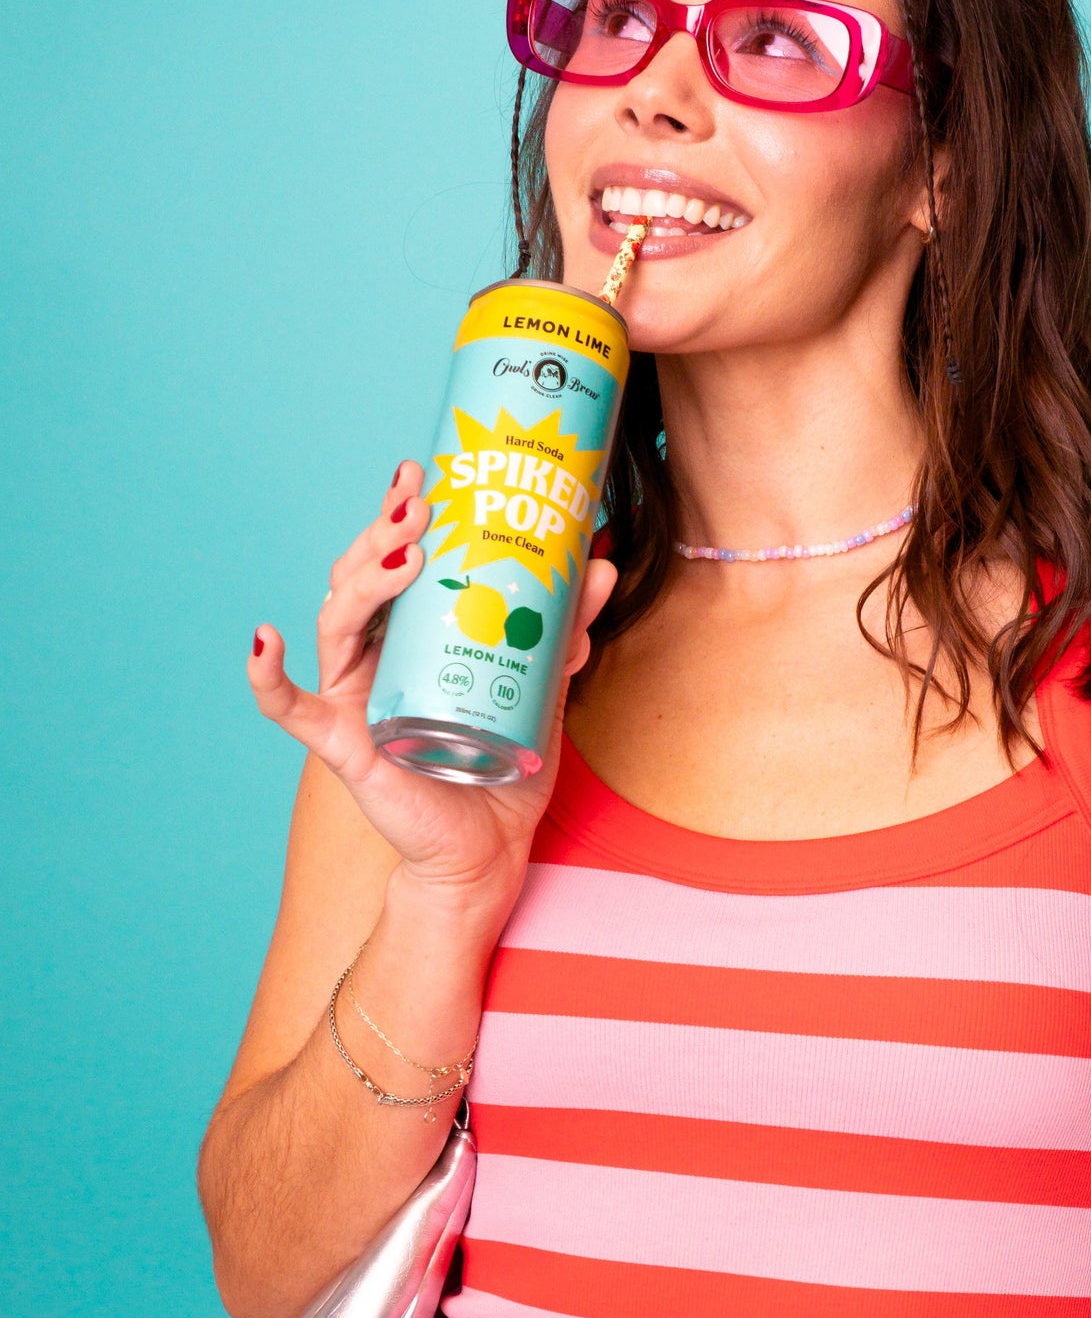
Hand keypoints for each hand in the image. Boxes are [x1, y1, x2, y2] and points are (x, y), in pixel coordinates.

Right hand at [244, 461, 617, 907]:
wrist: (490, 844)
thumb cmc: (504, 758)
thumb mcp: (544, 684)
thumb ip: (562, 627)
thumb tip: (597, 561)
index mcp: (412, 633)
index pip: (395, 561)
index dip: (398, 515)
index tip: (420, 472)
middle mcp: (373, 656)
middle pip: (360, 580)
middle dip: (384, 535)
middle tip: (418, 505)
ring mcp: (352, 696)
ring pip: (335, 623)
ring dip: (361, 583)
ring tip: (403, 556)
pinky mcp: (342, 743)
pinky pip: (289, 706)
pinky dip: (266, 674)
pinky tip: (265, 638)